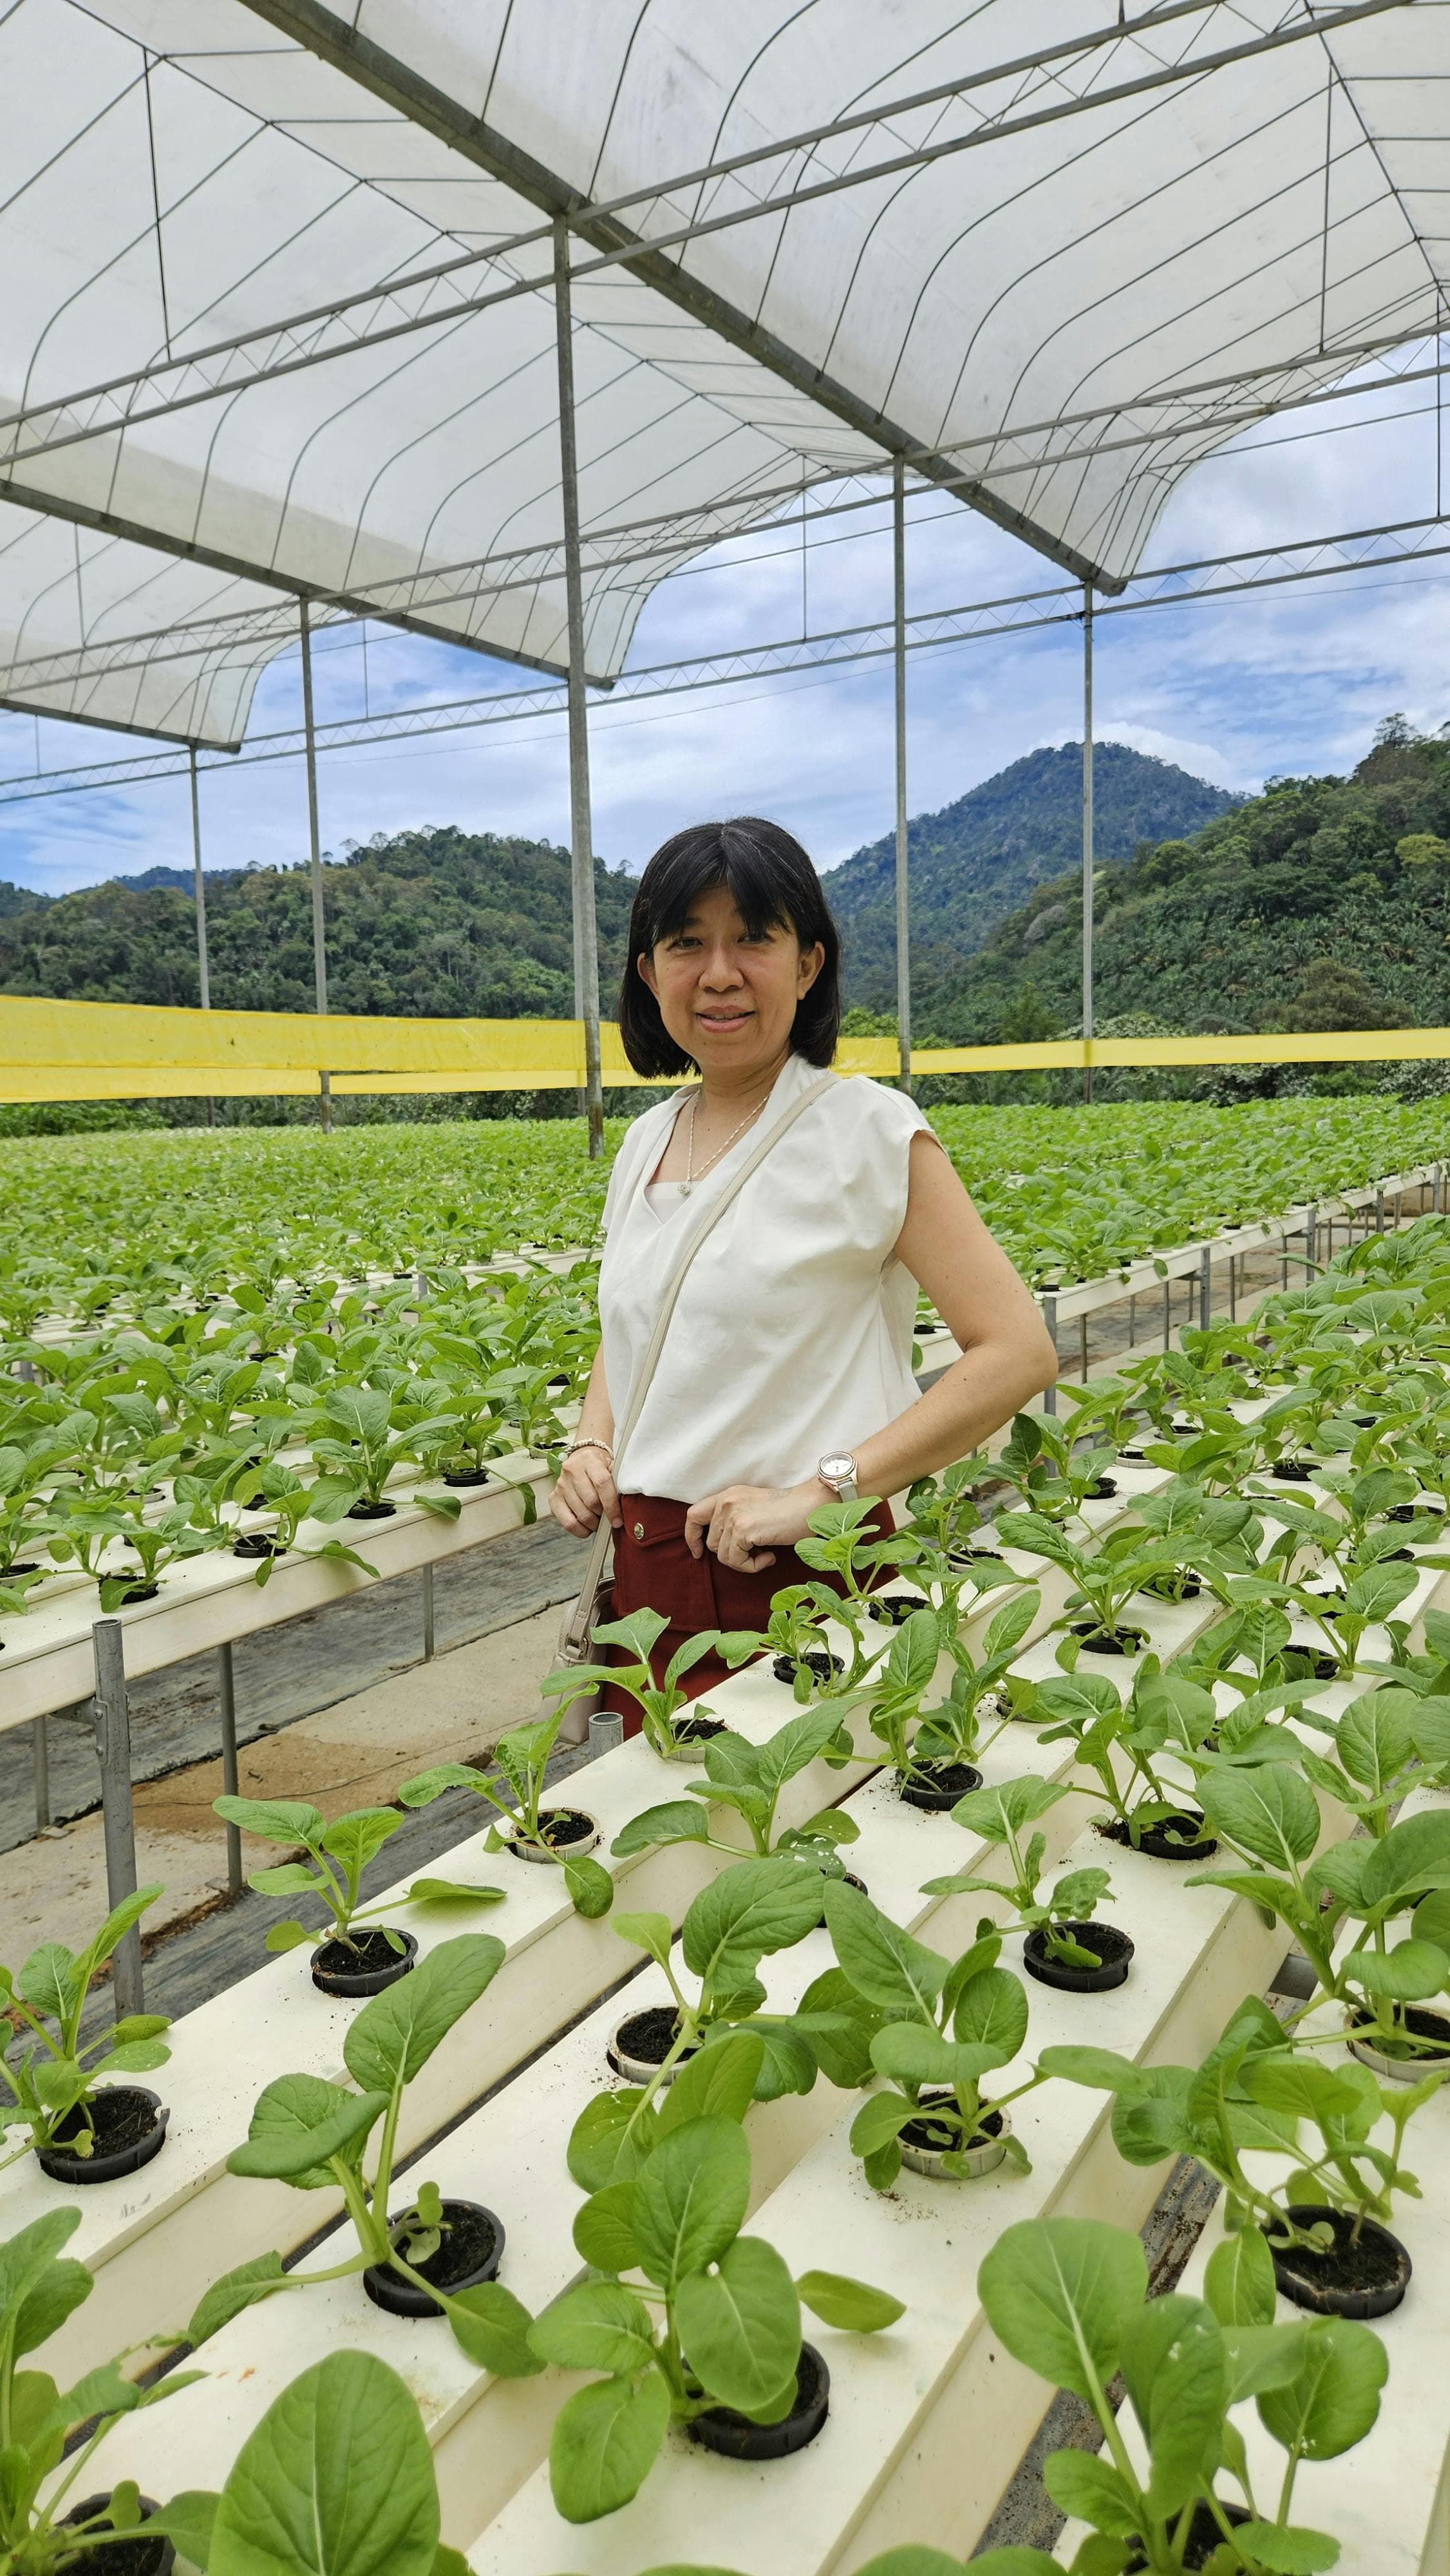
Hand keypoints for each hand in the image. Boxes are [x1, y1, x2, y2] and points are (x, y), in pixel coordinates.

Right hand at [551, 1443, 620, 1538]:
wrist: (581, 1461)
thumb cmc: (599, 1468)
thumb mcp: (612, 1468)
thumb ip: (618, 1483)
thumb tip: (625, 1507)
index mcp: (589, 1460)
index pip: (602, 1484)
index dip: (612, 1505)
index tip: (618, 1519)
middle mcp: (571, 1471)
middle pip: (591, 1502)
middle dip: (603, 1515)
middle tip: (608, 1518)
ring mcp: (561, 1485)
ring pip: (581, 1514)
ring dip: (594, 1523)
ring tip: (599, 1520)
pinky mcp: (553, 1499)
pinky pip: (568, 1523)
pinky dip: (581, 1530)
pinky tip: (587, 1526)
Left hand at [684, 1479, 830, 1573]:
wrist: (812, 1505)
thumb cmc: (790, 1511)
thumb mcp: (754, 1508)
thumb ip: (735, 1519)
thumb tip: (721, 1546)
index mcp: (727, 1495)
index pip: (693, 1515)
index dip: (692, 1537)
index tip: (699, 1552)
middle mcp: (726, 1502)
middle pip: (712, 1543)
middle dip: (732, 1555)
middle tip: (756, 1553)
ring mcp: (733, 1515)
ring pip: (724, 1556)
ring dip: (744, 1562)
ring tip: (765, 1554)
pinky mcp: (744, 1530)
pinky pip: (737, 1562)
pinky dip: (753, 1566)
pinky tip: (770, 1557)